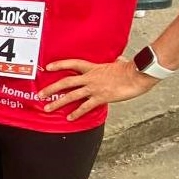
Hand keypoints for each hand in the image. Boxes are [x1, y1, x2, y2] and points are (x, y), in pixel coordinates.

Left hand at [38, 58, 159, 120]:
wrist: (137, 75)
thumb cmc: (131, 69)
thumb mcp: (120, 62)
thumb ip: (116, 61)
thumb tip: (119, 60)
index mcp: (93, 67)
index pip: (72, 64)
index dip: (59, 65)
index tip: (48, 67)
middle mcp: (90, 78)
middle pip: (66, 82)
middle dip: (51, 89)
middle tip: (40, 94)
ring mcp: (94, 88)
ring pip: (71, 96)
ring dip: (58, 103)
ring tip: (48, 108)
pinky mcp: (101, 98)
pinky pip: (86, 107)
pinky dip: (77, 113)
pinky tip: (70, 118)